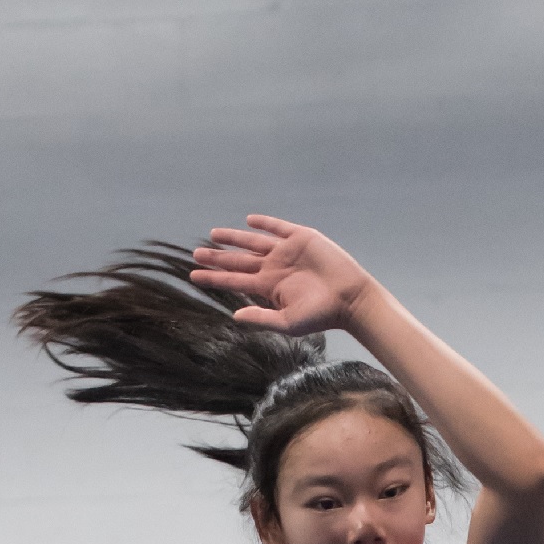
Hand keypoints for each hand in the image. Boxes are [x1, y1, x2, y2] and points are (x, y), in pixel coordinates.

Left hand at [190, 216, 373, 336]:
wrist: (349, 298)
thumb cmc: (321, 315)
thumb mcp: (287, 323)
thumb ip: (261, 318)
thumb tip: (234, 315)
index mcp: (268, 288)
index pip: (234, 281)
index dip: (214, 278)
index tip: (194, 276)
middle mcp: (274, 268)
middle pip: (239, 260)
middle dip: (217, 258)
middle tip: (196, 253)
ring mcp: (286, 252)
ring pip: (253, 242)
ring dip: (234, 238)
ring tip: (213, 235)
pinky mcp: (301, 238)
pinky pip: (278, 228)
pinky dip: (265, 223)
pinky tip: (249, 221)